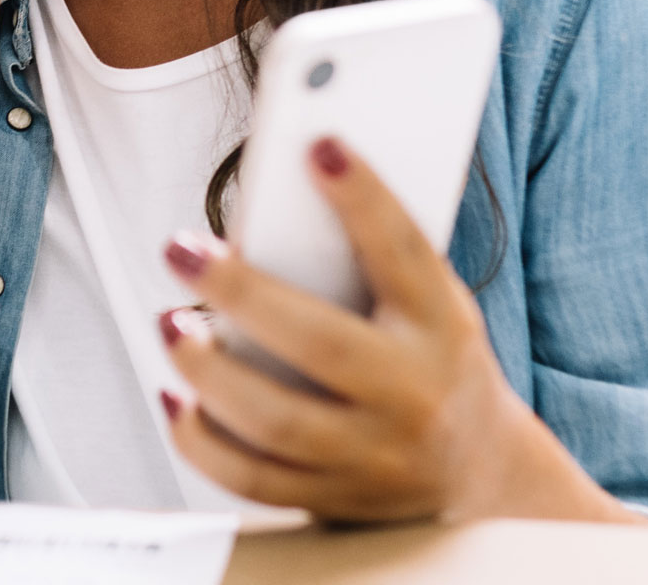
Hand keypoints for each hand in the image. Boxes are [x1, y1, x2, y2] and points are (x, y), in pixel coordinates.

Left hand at [156, 136, 646, 526]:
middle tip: (179, 248)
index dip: (366, 199)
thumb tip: (279, 203)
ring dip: (208, 372)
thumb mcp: (430, 305)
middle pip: (323, 346)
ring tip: (169, 323)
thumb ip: (370, 262)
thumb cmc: (432, 360)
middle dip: (243, 293)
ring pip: (279, 422)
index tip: (319, 146)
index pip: (405, 255)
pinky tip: (175, 396)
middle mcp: (415, 397)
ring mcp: (374, 459)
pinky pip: (255, 479)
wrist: (478, 475)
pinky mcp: (334, 501)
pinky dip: (203, 439)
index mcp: (443, 329)